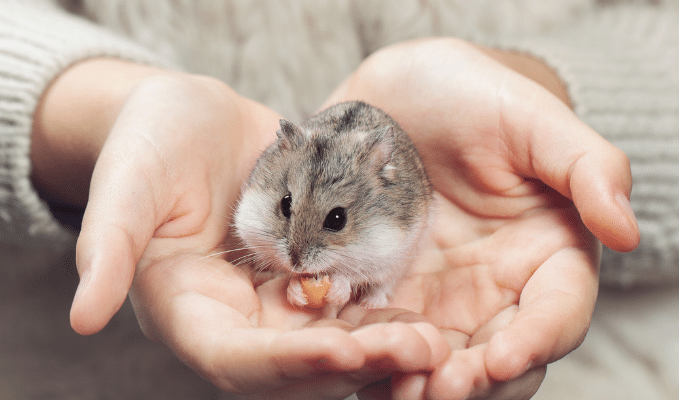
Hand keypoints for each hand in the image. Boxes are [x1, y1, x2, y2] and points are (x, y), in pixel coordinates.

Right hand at [42, 60, 447, 397]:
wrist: (193, 120)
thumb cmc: (150, 144)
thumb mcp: (127, 183)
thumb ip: (106, 246)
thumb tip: (82, 318)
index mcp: (187, 310)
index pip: (233, 358)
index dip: (284, 364)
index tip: (342, 355)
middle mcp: (236, 319)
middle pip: (294, 367)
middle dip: (353, 366)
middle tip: (416, 353)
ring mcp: (275, 301)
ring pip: (331, 345)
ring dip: (381, 350)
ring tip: (434, 344)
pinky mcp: (309, 275)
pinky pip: (350, 308)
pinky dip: (384, 317)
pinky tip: (428, 314)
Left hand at [324, 38, 639, 398]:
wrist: (398, 93)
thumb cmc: (473, 95)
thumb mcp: (532, 118)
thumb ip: (587, 168)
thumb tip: (626, 230)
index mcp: (543, 254)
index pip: (554, 313)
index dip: (534, 341)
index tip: (502, 358)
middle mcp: (491, 287)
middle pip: (494, 357)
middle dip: (471, 383)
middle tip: (437, 392)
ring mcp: (433, 295)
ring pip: (434, 360)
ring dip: (415, 384)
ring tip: (393, 392)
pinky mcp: (380, 291)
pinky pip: (375, 334)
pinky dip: (364, 355)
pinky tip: (344, 360)